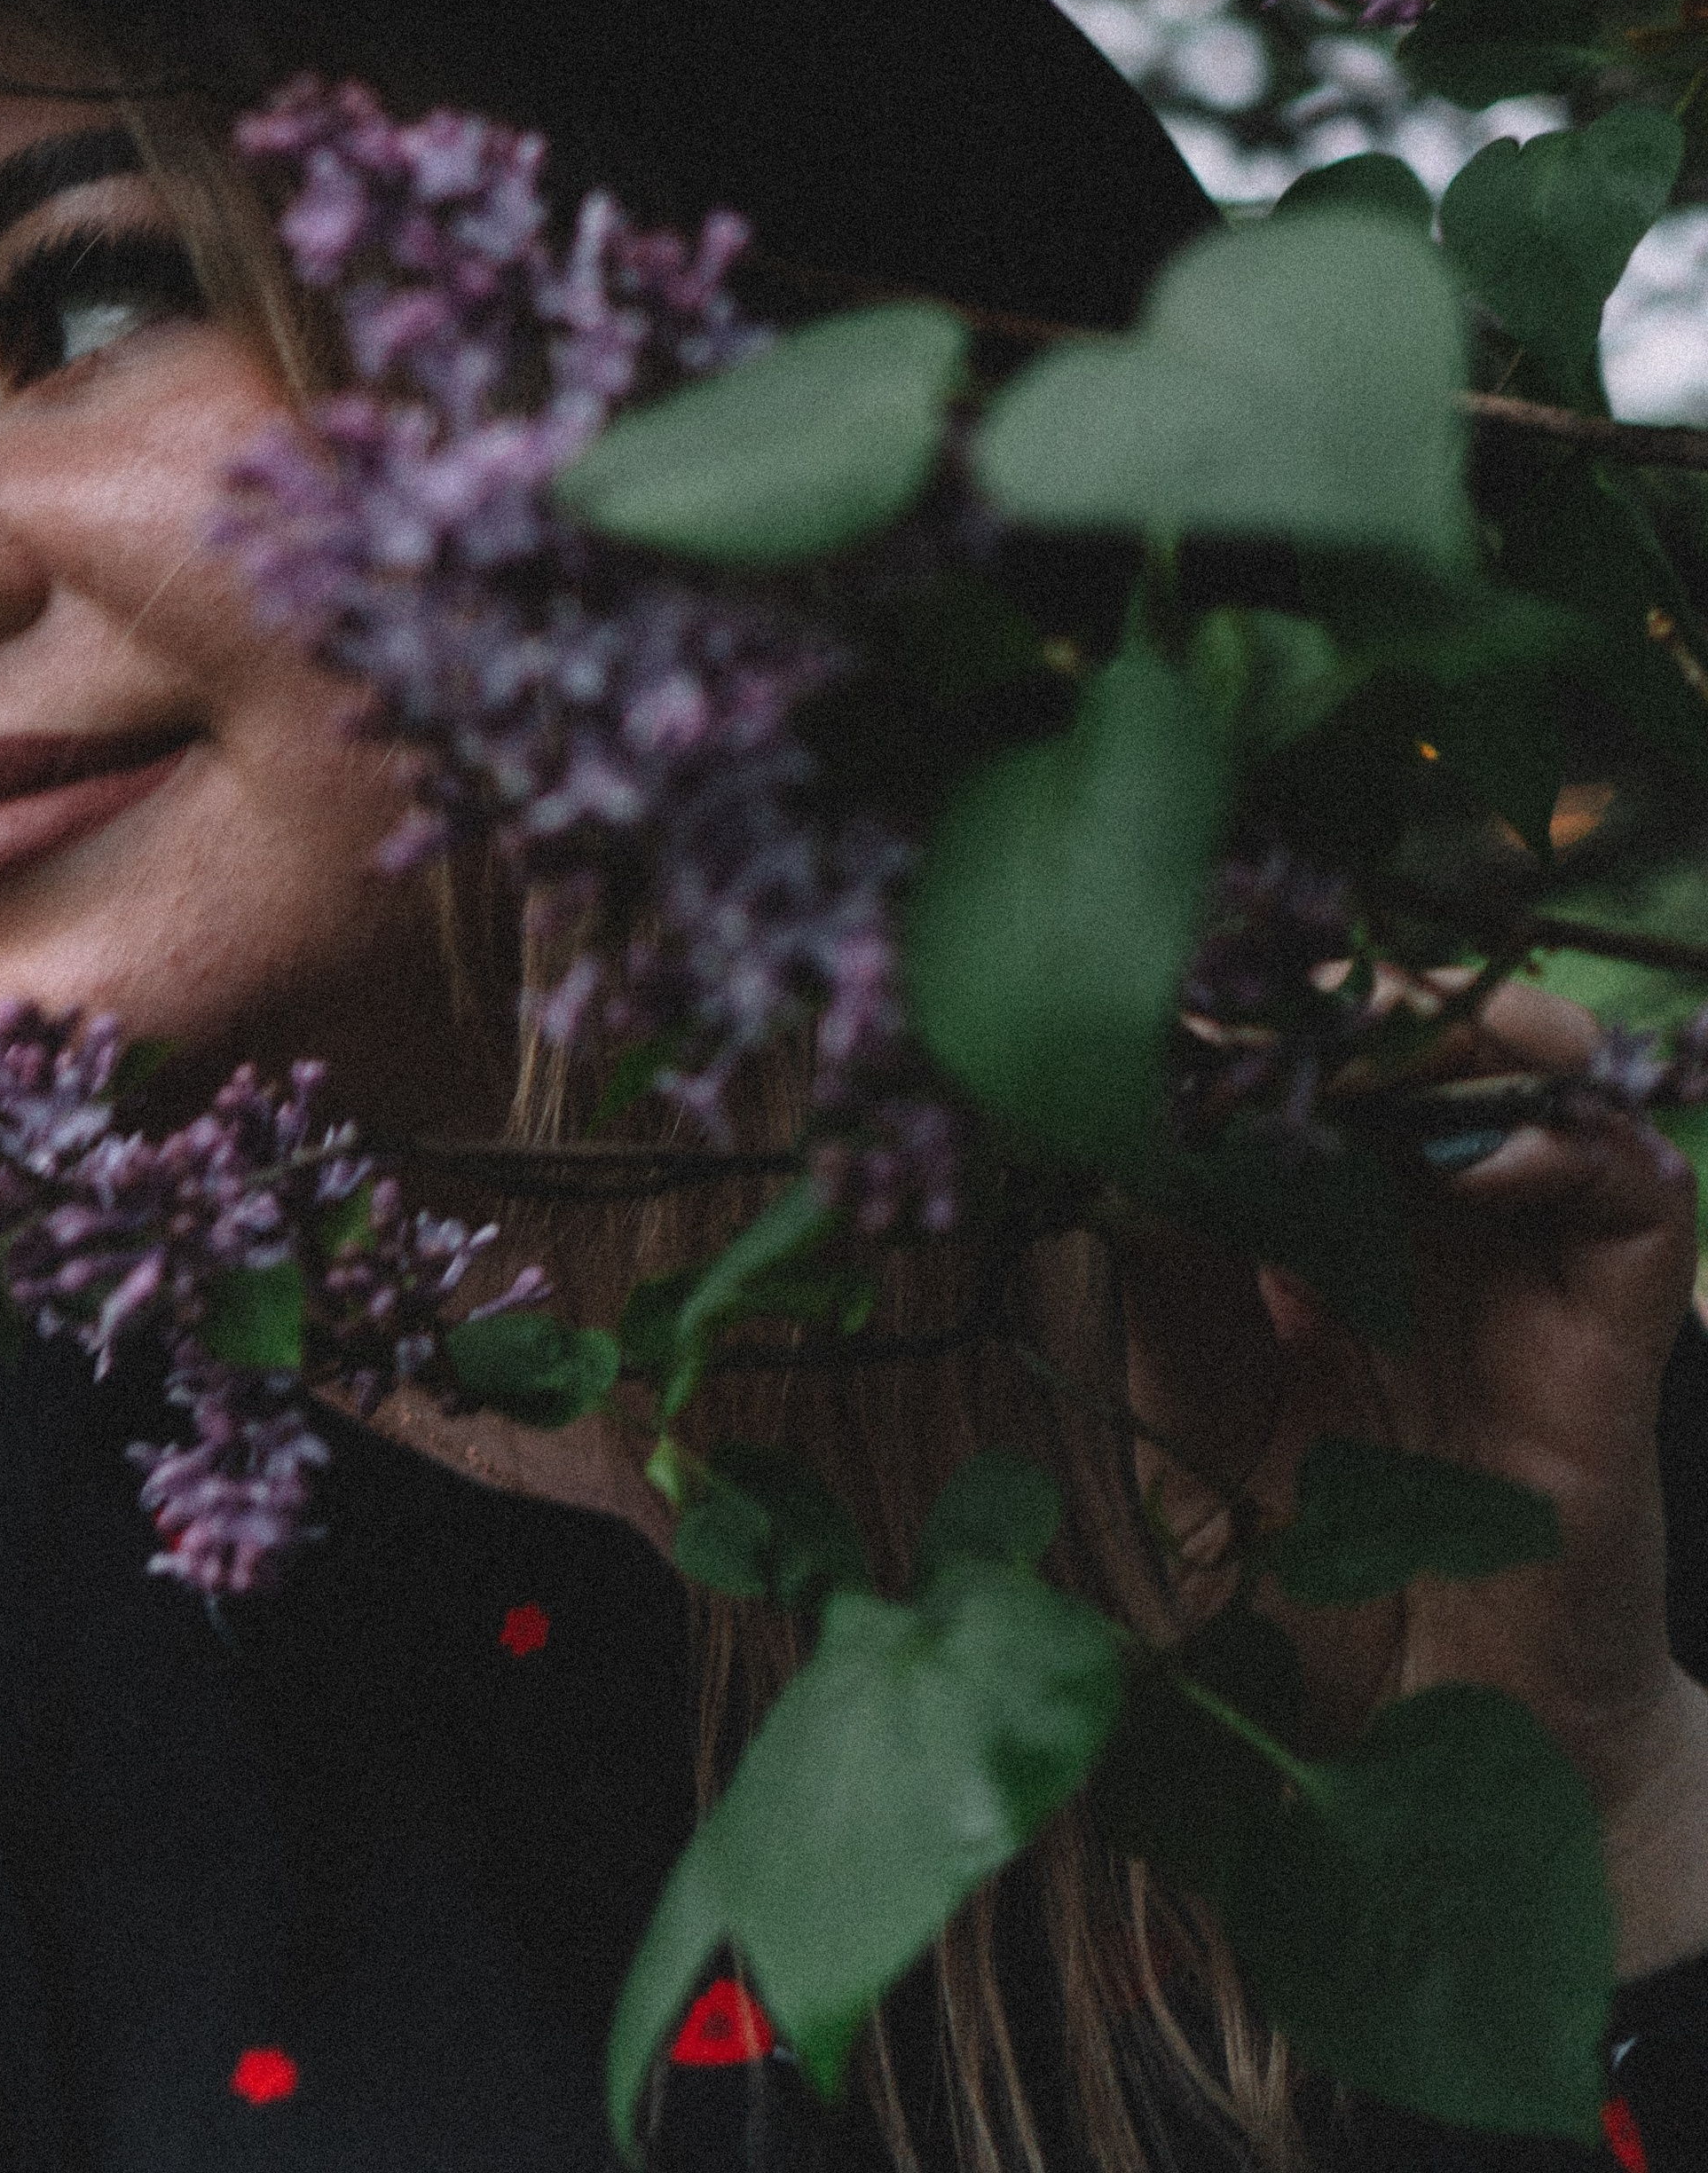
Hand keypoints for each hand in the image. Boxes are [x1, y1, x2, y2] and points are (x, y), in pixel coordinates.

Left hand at [1119, 981, 1707, 1974]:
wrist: (1436, 1758)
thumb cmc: (1308, 1584)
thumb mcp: (1191, 1404)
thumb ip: (1163, 1270)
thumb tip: (1103, 1126)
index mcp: (1326, 1213)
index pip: (1303, 1056)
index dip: (1244, 1005)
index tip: (1160, 976)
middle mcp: (1437, 1213)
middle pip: (1418, 1034)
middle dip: (1339, 992)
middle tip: (1258, 977)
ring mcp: (1532, 1261)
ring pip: (1534, 1072)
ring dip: (1456, 1030)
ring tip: (1367, 1037)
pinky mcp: (1618, 1329)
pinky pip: (1629, 1190)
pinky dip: (1561, 1148)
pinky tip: (1467, 1157)